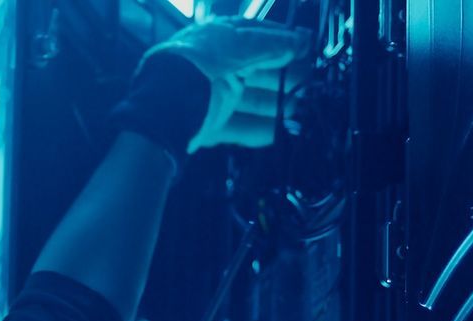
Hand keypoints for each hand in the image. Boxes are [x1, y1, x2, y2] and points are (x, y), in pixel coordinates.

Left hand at [143, 16, 311, 152]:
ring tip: (297, 111)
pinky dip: (257, 130)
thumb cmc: (202, 64)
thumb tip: (299, 40)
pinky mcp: (206, 124)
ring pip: (247, 100)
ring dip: (274, 105)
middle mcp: (212, 64)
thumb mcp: (241, 46)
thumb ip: (272, 44)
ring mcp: (208, 96)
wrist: (165, 104)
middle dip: (281, 77)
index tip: (304, 49)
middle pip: (254, 70)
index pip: (254, 34)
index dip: (280, 40)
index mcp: (217, 38)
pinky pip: (236, 126)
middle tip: (307, 85)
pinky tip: (278, 134)